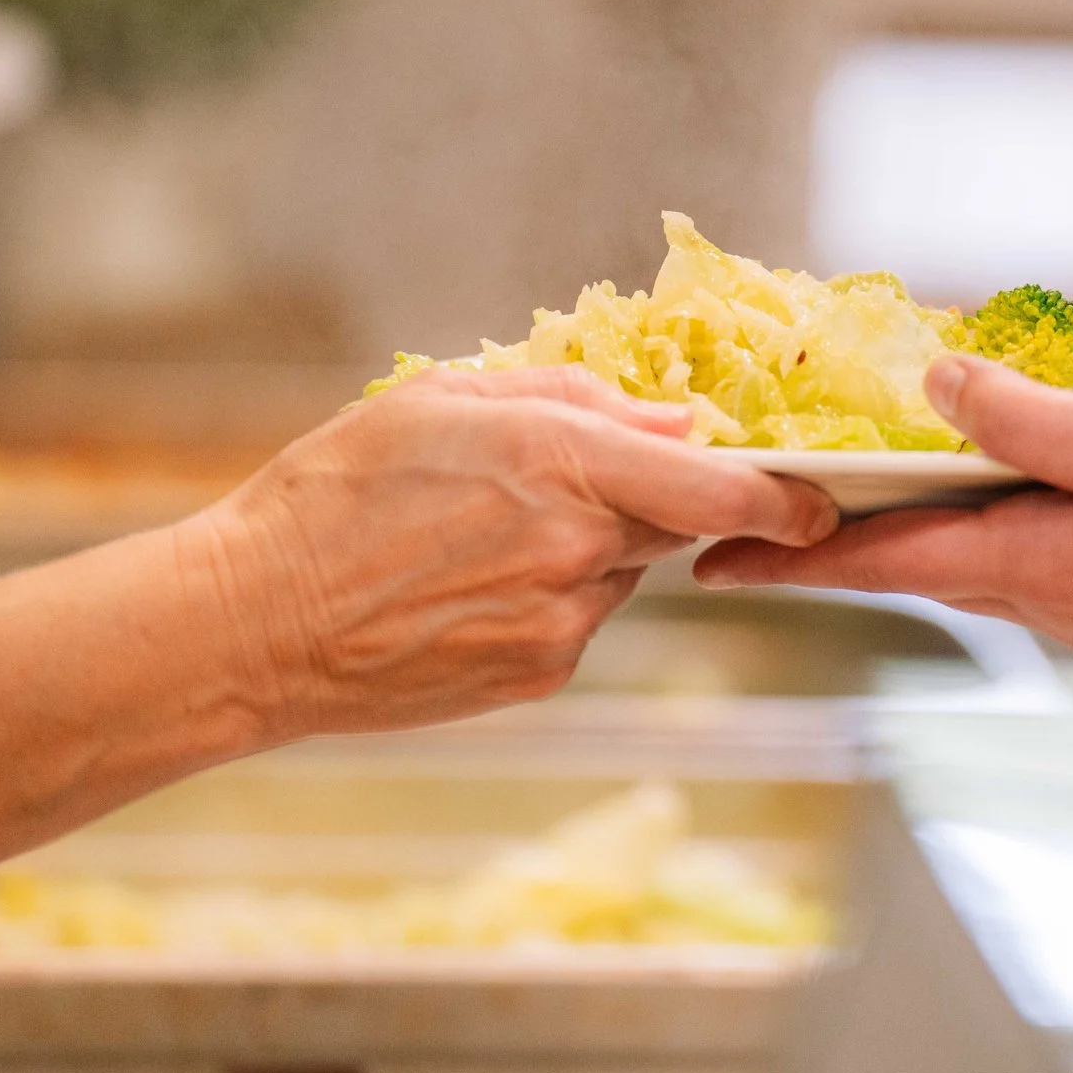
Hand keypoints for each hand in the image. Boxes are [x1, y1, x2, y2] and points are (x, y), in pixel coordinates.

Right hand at [195, 365, 838, 738]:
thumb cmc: (335, 494)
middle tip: (555, 488)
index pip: (718, 488)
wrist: (256, 624)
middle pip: (670, 520)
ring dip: (586, 547)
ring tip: (478, 538)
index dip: (783, 496)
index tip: (816, 498)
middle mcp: (574, 546)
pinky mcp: (540, 674)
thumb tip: (672, 421)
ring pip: (621, 570)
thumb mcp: (440, 402)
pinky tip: (467, 587)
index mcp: (555, 461)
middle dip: (645, 499)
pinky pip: (580, 620)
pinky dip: (549, 596)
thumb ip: (570, 399)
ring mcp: (561, 622)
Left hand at [695, 355, 1072, 662]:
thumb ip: (1035, 424)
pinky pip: (1028, 544)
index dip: (783, 552)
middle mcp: (1045, 595)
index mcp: (1031, 565)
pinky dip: (981, 508)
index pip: (872, 559)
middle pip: (908, 557)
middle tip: (757, 503)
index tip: (701, 556)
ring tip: (848, 478)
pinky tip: (989, 470)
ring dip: (900, 518)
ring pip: (967, 550)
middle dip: (826, 533)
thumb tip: (930, 385)